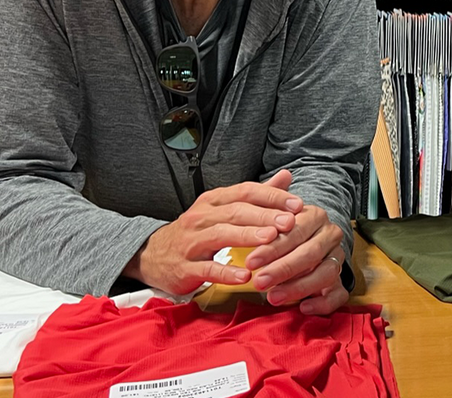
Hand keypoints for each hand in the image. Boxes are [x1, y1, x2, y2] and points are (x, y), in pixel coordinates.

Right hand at [125, 170, 303, 294]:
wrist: (153, 255)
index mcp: (214, 200)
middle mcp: (201, 217)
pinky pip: (206, 269)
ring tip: (271, 239)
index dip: (273, 197)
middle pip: (236, 211)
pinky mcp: (184, 268)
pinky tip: (245, 275)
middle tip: (290, 222)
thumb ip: (257, 195)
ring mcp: (190, 242)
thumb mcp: (224, 209)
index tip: (298, 205)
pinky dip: (226, 272)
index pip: (246, 192)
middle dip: (265, 216)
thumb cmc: (198, 231)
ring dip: (247, 236)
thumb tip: (287, 176)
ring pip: (221, 235)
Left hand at [244, 202, 348, 314]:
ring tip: (274, 297)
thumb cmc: (285, 234)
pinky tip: (303, 307)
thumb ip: (266, 233)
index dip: (273, 248)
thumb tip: (248, 249)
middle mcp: (330, 235)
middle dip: (283, 270)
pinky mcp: (341, 280)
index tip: (251, 262)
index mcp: (315, 216)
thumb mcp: (275, 225)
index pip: (296, 231)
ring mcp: (338, 258)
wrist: (309, 238)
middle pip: (311, 253)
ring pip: (327, 273)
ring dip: (299, 287)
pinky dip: (322, 303)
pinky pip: (339, 294)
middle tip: (260, 282)